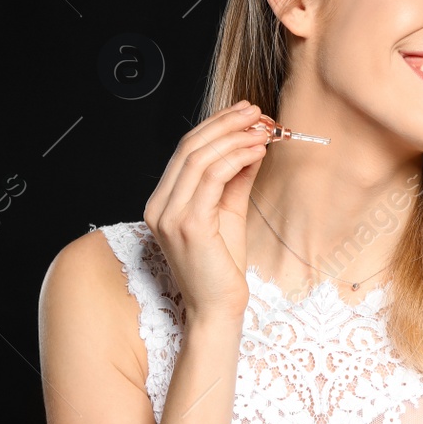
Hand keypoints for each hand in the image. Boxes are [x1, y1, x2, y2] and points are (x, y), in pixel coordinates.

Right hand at [143, 101, 277, 320]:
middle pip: (190, 148)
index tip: (246, 113)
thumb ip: (236, 178)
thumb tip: (252, 143)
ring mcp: (169, 215)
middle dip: (227, 124)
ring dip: (235, 137)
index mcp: (162, 202)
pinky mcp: (188, 224)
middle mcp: (159, 206)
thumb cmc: (222, 268)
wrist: (218, 309)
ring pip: (200, 158)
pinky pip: (212, 177)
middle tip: (257, 114)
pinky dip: (236, 157)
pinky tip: (258, 150)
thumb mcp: (229, 212)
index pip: (186, 151)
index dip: (216, 126)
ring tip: (263, 130)